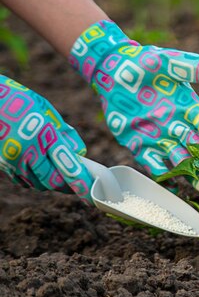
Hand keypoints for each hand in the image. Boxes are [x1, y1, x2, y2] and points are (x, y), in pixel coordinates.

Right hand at [0, 75, 93, 200]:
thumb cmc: (20, 102)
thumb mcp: (48, 112)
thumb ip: (65, 135)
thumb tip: (79, 154)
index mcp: (44, 135)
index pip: (68, 167)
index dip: (82, 184)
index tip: (92, 193)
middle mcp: (27, 151)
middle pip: (53, 182)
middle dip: (67, 186)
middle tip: (78, 185)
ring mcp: (12, 160)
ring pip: (37, 183)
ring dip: (50, 181)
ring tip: (57, 170)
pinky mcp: (2, 164)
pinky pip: (23, 180)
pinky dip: (34, 178)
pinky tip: (37, 166)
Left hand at [69, 20, 198, 179]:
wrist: (111, 70)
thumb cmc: (143, 62)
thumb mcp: (169, 62)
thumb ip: (196, 68)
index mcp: (190, 108)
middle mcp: (179, 126)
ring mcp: (161, 138)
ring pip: (180, 160)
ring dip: (190, 174)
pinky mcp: (141, 146)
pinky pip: (155, 165)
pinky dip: (163, 177)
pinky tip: (171, 188)